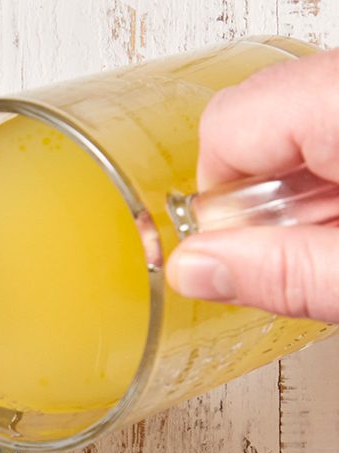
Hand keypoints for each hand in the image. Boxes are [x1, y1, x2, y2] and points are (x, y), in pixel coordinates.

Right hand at [166, 48, 338, 322]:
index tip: (245, 247)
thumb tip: (194, 269)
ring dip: (303, 179)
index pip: (228, 125)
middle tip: (303, 243)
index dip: (220, 197)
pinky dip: (333, 164)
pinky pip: (332, 112)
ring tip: (338, 230)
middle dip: (260, 186)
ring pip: (301, 114)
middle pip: (259, 112)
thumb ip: (284, 273)